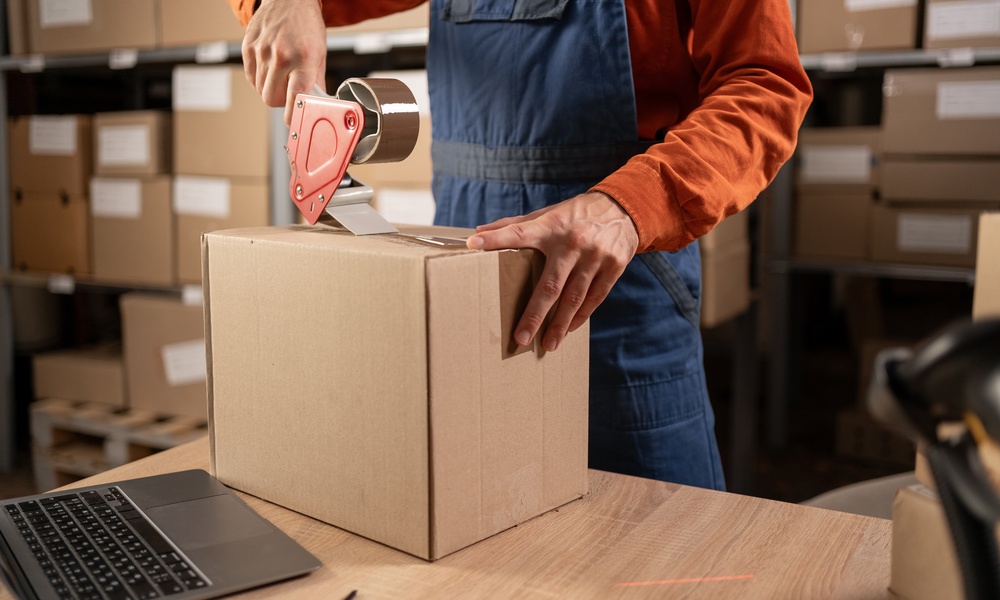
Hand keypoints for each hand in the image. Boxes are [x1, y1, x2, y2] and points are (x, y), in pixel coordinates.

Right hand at [242, 0, 327, 125]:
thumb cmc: (307, 26)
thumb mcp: (320, 54)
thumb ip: (316, 82)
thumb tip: (315, 106)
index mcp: (304, 58)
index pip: (296, 98)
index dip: (293, 116)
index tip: (294, 123)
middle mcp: (282, 55)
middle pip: (271, 99)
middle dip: (280, 102)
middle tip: (288, 94)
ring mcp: (262, 50)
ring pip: (260, 90)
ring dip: (270, 89)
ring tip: (280, 76)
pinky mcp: (248, 47)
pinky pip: (250, 77)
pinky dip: (259, 78)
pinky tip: (269, 68)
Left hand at [467, 192, 638, 351]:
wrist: (623, 208)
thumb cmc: (575, 215)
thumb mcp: (548, 214)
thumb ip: (516, 225)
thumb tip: (478, 232)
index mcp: (551, 227)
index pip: (519, 233)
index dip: (496, 239)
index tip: (473, 246)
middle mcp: (573, 243)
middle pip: (550, 285)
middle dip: (534, 314)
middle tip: (520, 337)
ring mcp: (595, 256)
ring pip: (574, 298)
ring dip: (560, 324)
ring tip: (547, 344)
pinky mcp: (614, 266)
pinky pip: (594, 298)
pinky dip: (581, 316)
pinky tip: (569, 329)